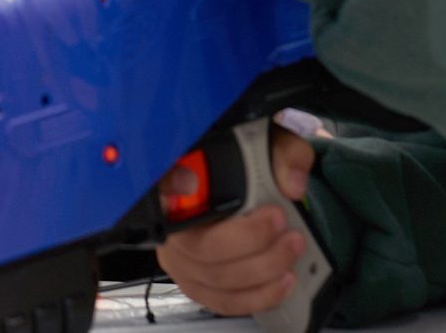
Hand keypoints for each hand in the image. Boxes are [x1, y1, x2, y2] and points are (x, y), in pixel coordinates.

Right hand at [157, 129, 316, 314]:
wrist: (253, 190)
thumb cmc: (251, 164)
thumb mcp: (269, 144)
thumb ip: (283, 154)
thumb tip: (291, 183)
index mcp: (176, 175)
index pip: (154, 178)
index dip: (166, 183)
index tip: (190, 178)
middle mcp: (168, 220)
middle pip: (198, 244)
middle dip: (251, 241)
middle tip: (284, 226)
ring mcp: (178, 255)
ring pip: (215, 277)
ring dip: (263, 269)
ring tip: (292, 249)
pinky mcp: (195, 281)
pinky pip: (221, 300)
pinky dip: (257, 296)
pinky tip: (282, 280)